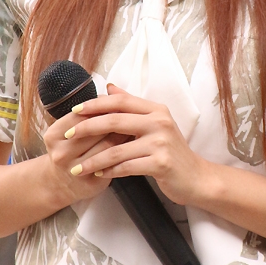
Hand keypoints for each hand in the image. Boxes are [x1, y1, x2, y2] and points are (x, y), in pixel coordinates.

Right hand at [42, 106, 128, 204]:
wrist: (60, 183)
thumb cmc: (70, 149)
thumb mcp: (70, 129)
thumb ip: (88, 111)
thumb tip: (112, 89)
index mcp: (54, 135)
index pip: (82, 115)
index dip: (102, 107)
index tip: (118, 103)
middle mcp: (61, 153)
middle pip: (96, 130)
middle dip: (116, 120)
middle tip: (134, 112)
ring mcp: (75, 170)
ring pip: (107, 146)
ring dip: (124, 134)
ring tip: (137, 126)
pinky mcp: (91, 183)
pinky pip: (113, 164)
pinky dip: (125, 152)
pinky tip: (134, 144)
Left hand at [66, 84, 211, 205]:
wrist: (197, 177)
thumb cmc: (172, 151)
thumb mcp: (155, 124)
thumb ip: (132, 106)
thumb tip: (110, 86)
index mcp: (156, 110)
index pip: (120, 101)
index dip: (96, 104)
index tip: (75, 111)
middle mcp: (159, 122)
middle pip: (115, 121)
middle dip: (87, 128)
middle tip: (68, 136)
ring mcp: (161, 143)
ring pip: (117, 149)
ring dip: (93, 160)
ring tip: (77, 167)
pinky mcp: (161, 164)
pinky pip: (126, 167)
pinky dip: (110, 172)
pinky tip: (99, 175)